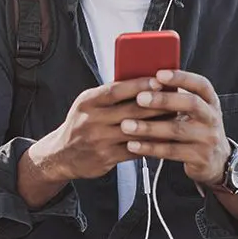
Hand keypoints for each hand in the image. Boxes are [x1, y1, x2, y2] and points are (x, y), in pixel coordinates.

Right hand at [26, 78, 167, 184]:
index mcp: (88, 101)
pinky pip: (135, 150)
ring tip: (175, 119)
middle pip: (130, 110)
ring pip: (135, 131)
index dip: (139, 85)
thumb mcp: (88, 104)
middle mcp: (91, 120)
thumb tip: (142, 81)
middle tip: (176, 99)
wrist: (60, 155)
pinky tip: (164, 139)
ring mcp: (99, 140)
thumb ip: (110, 95)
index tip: (158, 81)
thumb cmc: (80, 125)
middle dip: (156, 104)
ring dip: (158, 125)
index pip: (116, 90)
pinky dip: (151, 144)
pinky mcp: (106, 158)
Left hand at [119, 70, 230, 186]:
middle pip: (191, 104)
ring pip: (177, 130)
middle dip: (163, 100)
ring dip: (149, 127)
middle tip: (139, 98)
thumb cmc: (196, 128)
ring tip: (126, 125)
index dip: (181, 77)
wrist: (216, 160)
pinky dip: (149, 148)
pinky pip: (171, 151)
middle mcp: (212, 118)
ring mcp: (208, 139)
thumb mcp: (194, 111)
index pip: (200, 84)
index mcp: (210, 101)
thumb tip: (144, 82)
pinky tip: (132, 145)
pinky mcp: (199, 158)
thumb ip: (176, 98)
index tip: (159, 74)